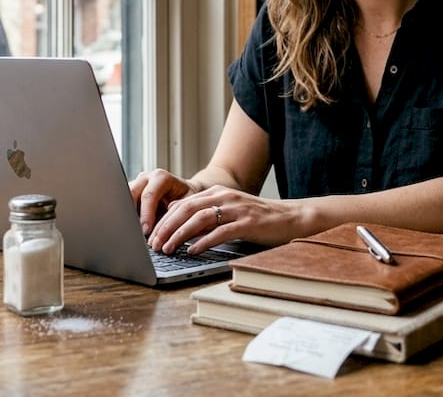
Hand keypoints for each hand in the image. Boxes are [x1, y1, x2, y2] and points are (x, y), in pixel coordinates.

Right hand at [129, 168, 195, 236]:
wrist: (184, 192)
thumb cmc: (188, 199)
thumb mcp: (187, 204)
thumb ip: (176, 213)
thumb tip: (167, 229)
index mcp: (161, 177)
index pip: (149, 195)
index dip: (146, 214)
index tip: (146, 230)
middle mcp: (146, 178)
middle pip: (131, 194)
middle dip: (132, 215)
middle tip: (135, 233)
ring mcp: (136, 184)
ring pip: (123, 198)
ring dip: (126, 216)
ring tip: (131, 232)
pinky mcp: (130, 192)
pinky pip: (123, 203)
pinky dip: (126, 216)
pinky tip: (130, 228)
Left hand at [146, 185, 302, 254]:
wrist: (291, 217)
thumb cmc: (257, 219)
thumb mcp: (228, 213)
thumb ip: (207, 217)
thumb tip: (180, 227)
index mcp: (217, 192)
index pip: (183, 204)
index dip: (164, 220)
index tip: (152, 236)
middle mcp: (225, 196)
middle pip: (187, 209)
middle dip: (167, 227)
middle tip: (154, 244)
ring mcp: (237, 209)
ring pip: (200, 218)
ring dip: (180, 234)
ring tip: (168, 248)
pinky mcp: (248, 222)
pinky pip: (221, 231)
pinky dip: (204, 241)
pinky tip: (193, 250)